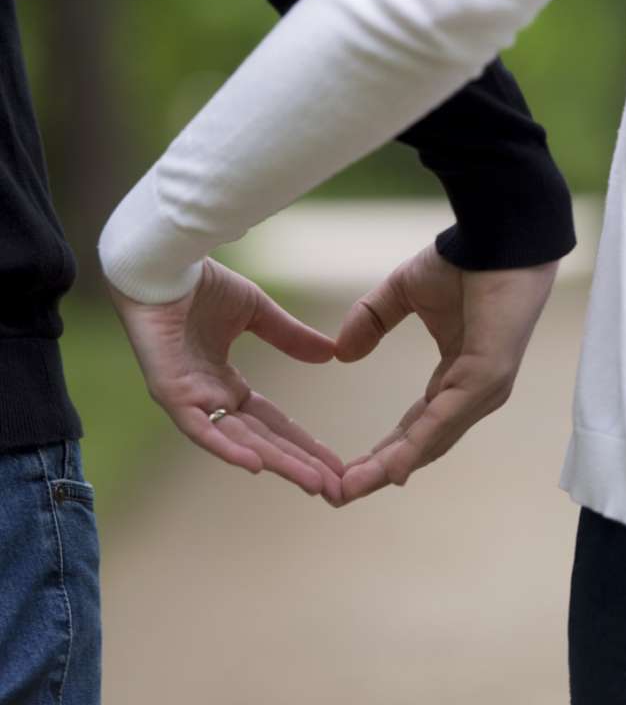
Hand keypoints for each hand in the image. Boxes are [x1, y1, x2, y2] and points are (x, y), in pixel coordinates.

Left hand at [104, 256, 343, 501]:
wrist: (164, 261)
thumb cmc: (201, 284)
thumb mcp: (256, 312)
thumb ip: (289, 336)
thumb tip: (331, 354)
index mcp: (227, 383)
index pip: (273, 424)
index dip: (304, 444)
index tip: (334, 466)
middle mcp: (210, 399)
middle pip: (262, 441)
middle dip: (298, 464)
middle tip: (335, 490)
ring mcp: (189, 399)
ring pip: (237, 441)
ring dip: (275, 462)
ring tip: (311, 482)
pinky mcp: (169, 391)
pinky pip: (198, 428)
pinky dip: (226, 447)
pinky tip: (255, 465)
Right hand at [335, 242, 558, 502]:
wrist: (497, 234)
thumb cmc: (461, 260)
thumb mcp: (400, 294)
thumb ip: (371, 321)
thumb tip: (341, 355)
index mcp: (455, 375)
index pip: (415, 425)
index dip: (382, 450)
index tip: (346, 471)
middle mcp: (472, 392)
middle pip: (421, 444)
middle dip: (379, 471)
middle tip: (339, 494)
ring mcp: (483, 389)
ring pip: (431, 440)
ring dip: (390, 467)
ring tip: (351, 488)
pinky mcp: (488, 376)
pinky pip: (447, 418)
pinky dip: (418, 445)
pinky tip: (392, 467)